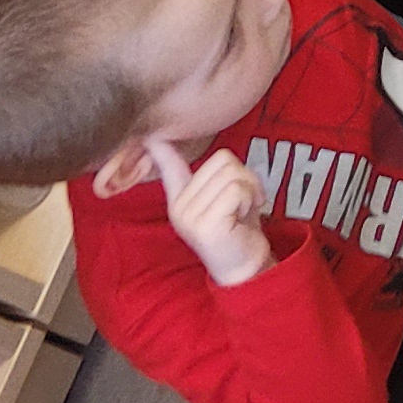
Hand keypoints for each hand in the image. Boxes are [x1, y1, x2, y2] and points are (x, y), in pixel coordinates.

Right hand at [147, 140, 270, 289]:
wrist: (245, 266)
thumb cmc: (237, 226)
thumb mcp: (221, 195)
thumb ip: (210, 175)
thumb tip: (197, 155)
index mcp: (181, 198)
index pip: (168, 167)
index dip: (161, 149)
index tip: (151, 136)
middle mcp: (179, 208)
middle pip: (222, 160)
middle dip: (244, 175)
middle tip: (246, 199)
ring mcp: (189, 217)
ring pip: (232, 174)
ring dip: (250, 188)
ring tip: (244, 209)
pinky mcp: (204, 225)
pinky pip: (236, 190)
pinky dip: (250, 198)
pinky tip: (243, 217)